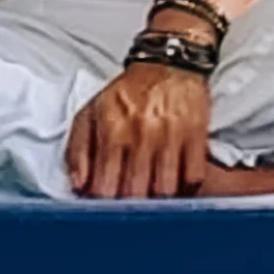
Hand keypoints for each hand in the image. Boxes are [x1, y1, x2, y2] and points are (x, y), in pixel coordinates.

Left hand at [68, 62, 211, 199]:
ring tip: (152, 201)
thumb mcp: (91, 112)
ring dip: (158, 202)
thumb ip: (77, 150)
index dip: (102, 206)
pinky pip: (193, 177)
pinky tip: (177, 186)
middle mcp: (140, 133)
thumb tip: (77, 185)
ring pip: (165, 191)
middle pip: (134, 194)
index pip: (103, 186)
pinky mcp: (196, 134)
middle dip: (130, 209)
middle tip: (129, 211)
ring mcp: (170, 135)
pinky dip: (186, 189)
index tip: (103, 212)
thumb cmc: (129, 92)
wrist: (168, 61)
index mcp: (111, 130)